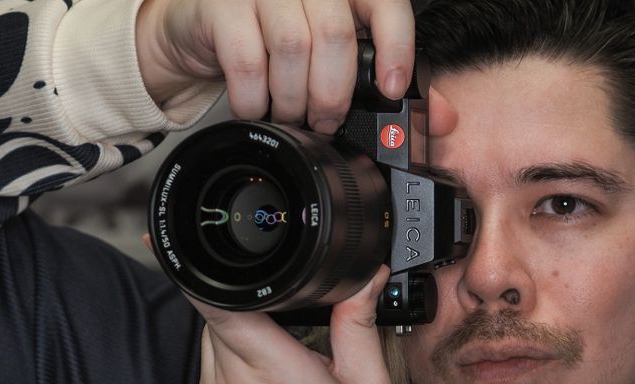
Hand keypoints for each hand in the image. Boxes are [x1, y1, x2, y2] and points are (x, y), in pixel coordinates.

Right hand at [135, 0, 415, 132]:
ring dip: (293, 99)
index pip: (382, 1)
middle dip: (334, 93)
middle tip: (325, 121)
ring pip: (292, 48)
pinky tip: (255, 108)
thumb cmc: (269, 37)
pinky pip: (246, 61)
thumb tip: (439, 117)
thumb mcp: (331, 55)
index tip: (392, 88)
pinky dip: (254, 98)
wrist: (195, 29)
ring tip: (289, 115)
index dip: (396, 44)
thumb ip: (385, 77)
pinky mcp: (220, 6)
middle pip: (335, 35)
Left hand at [184, 266, 393, 383]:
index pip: (221, 304)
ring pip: (211, 343)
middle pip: (220, 316)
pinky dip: (231, 370)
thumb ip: (358, 322)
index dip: (207, 274)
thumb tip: (363, 277)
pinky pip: (208, 376)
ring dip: (239, 339)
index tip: (198, 252)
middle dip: (250, 310)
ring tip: (280, 366)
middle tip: (289, 333)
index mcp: (272, 368)